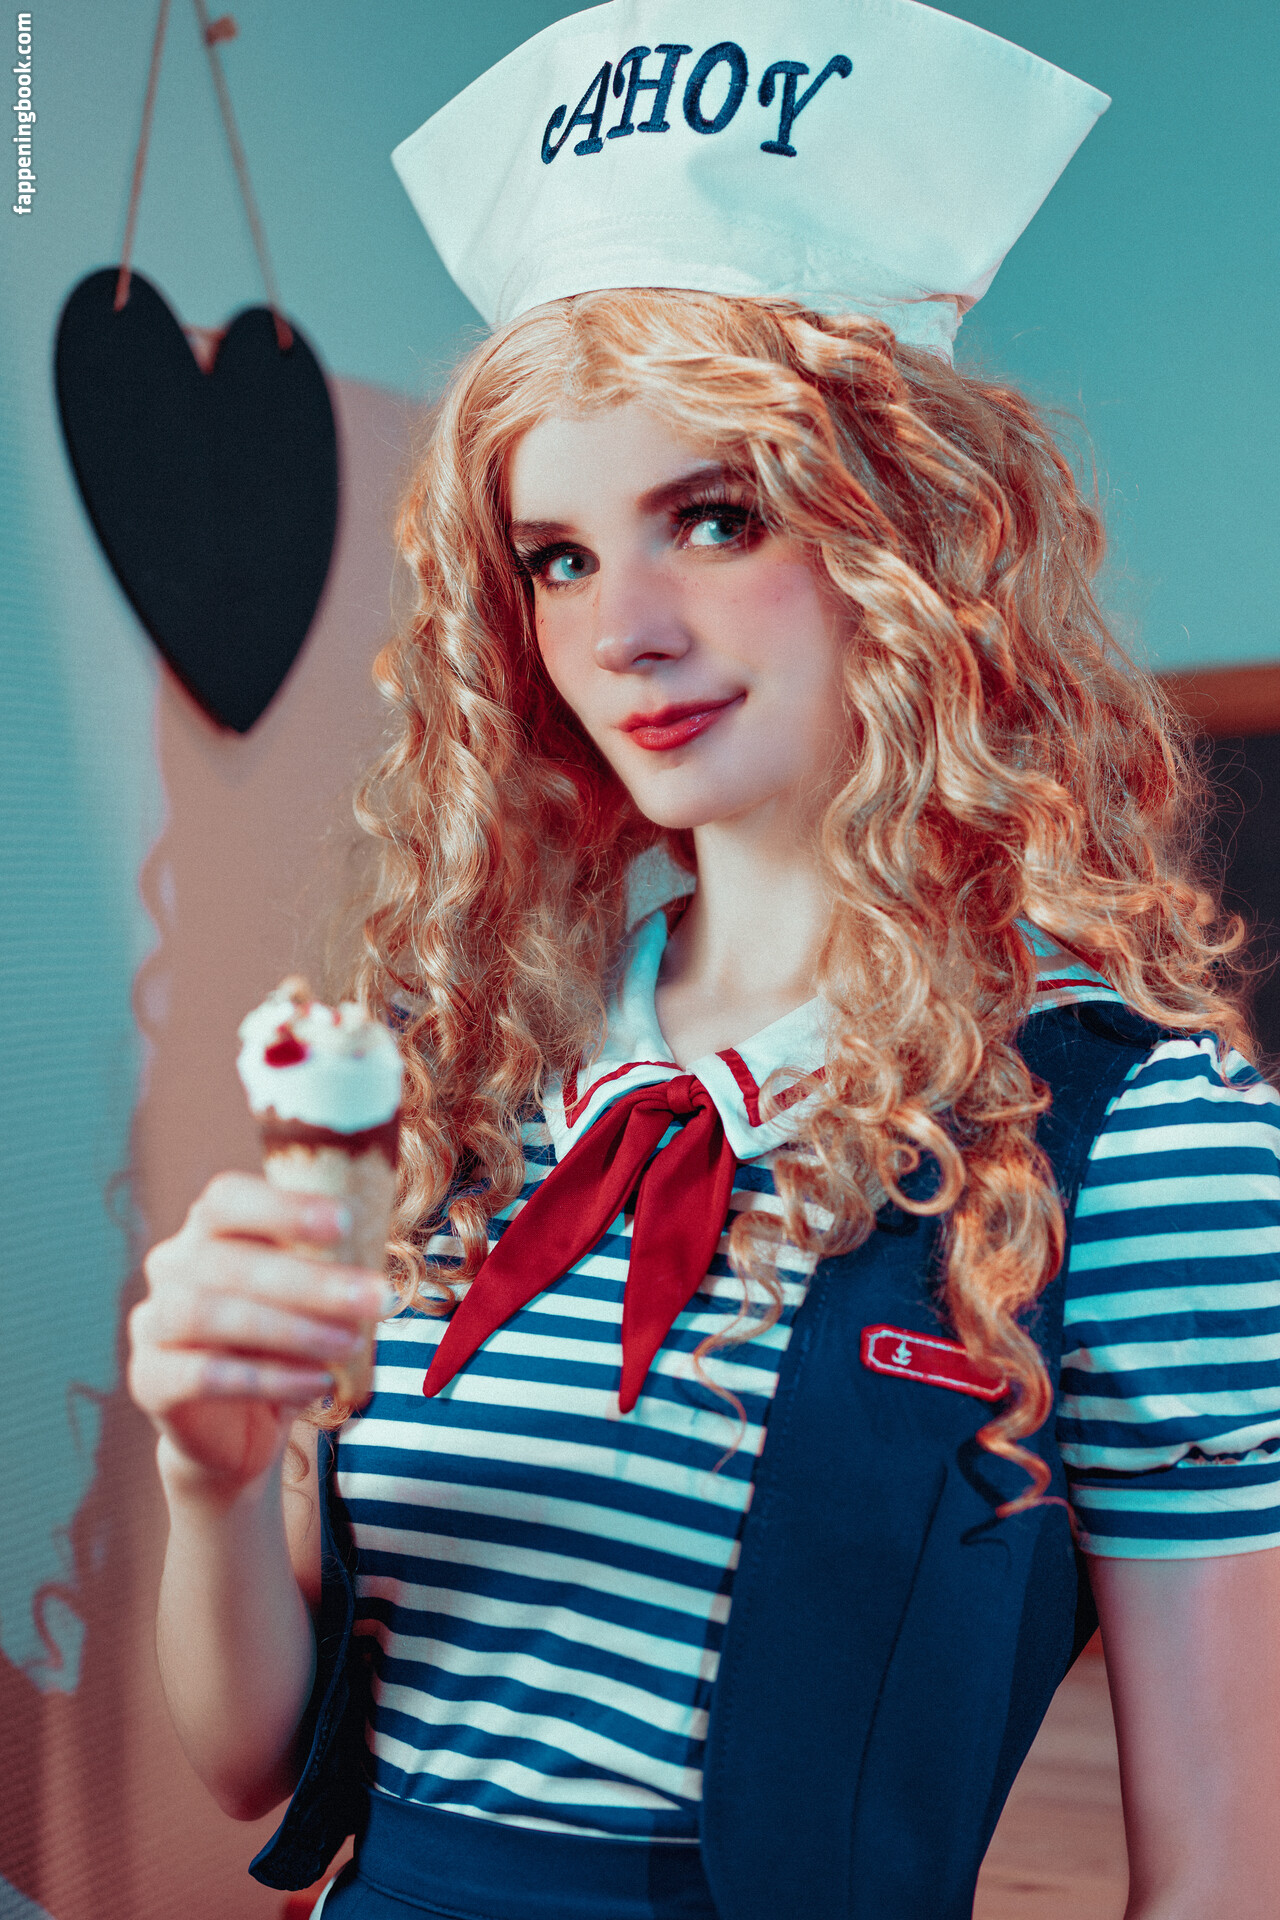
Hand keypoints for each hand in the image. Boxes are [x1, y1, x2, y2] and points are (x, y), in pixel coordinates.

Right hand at [129, 1173, 390, 1493]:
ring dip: (289, 1329)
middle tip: (372, 1297)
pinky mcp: (149, 1380)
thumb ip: (326, 1267)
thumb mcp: (307, 1298)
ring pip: (206, 1313)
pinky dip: (267, 1378)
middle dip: (307, 1280)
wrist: (235, 1431)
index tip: (343, 1221)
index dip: (282, 1207)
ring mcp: (151, 1323)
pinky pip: (203, 1374)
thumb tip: (379, 1256)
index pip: (225, 1198)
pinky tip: (317, 1384)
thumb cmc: (282, 1344)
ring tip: (348, 1344)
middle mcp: (170, 1267)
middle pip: (225, 1260)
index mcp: (206, 1230)